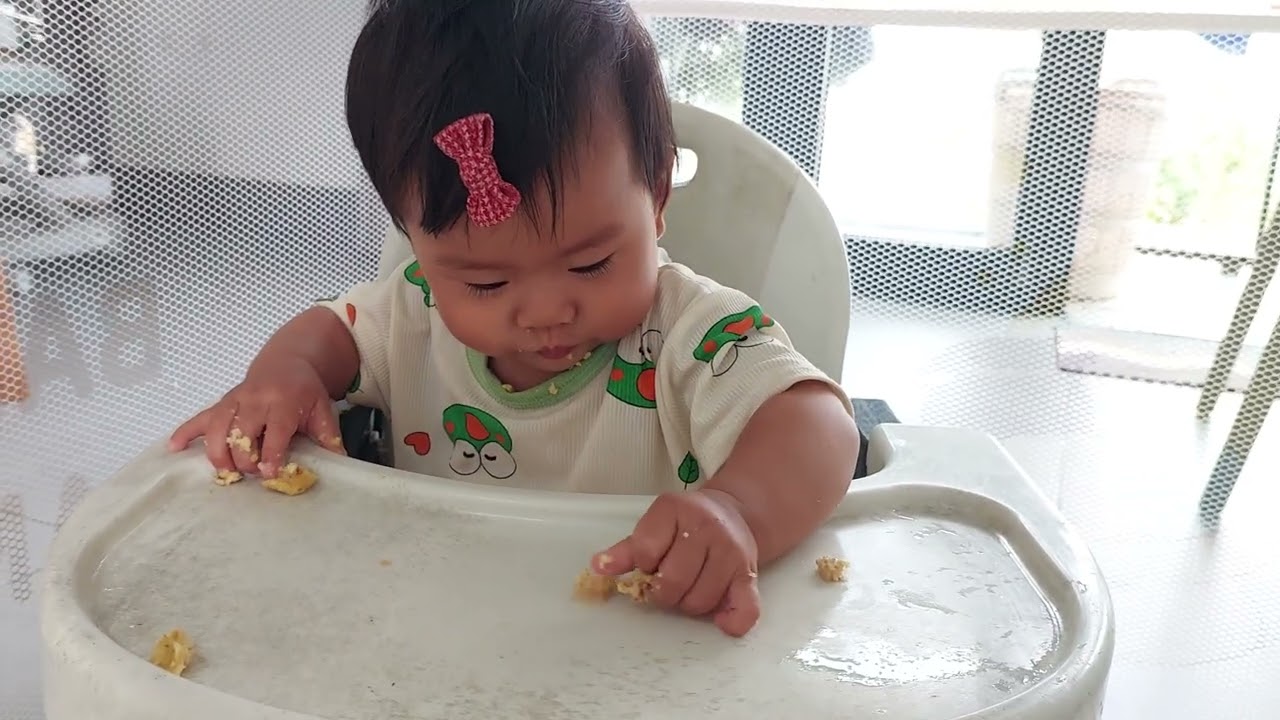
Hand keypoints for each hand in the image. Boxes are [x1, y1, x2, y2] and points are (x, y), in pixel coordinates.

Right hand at [168, 354, 344, 477]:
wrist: (287, 361)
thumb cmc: (305, 391)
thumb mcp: (322, 410)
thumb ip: (329, 437)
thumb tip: (341, 463)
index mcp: (283, 402)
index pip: (274, 432)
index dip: (270, 455)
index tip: (269, 473)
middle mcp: (256, 400)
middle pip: (242, 433)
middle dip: (244, 458)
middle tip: (251, 474)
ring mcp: (235, 400)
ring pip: (218, 428)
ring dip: (217, 453)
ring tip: (223, 473)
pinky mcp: (222, 403)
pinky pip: (200, 417)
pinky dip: (185, 432)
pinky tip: (173, 448)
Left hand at [594, 488, 760, 636]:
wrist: (734, 513)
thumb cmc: (685, 523)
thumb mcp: (655, 526)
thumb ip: (627, 550)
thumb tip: (598, 567)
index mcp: (675, 510)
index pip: (645, 551)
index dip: (643, 565)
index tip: (651, 561)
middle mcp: (707, 528)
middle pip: (672, 581)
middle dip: (663, 591)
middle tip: (667, 582)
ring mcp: (732, 552)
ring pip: (699, 601)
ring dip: (688, 604)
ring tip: (689, 588)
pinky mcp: (749, 574)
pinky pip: (745, 610)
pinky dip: (730, 622)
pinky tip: (719, 620)